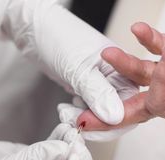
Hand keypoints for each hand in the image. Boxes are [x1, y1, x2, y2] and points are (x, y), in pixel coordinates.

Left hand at [0, 0, 137, 125]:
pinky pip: (89, 110)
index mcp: (123, 70)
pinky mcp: (86, 88)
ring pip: (101, 115)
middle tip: (73, 119)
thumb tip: (116, 118)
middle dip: (96, 123)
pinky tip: (67, 108)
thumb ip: (99, 94)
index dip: (111, 121)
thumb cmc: (58, 36)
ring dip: (84, 119)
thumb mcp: (80, 68)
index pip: (129, 106)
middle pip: (117, 114)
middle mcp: (115, 79)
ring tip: (66, 112)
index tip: (87, 124)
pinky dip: (78, 114)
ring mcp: (100, 85)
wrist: (34, 30)